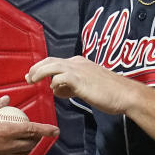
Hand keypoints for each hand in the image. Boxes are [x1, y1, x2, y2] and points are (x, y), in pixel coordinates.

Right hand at [0, 96, 58, 154]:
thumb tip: (6, 100)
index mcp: (2, 132)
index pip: (30, 130)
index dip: (45, 130)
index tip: (55, 131)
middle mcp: (4, 146)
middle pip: (29, 144)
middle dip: (38, 139)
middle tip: (40, 132)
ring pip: (22, 154)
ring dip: (29, 148)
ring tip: (28, 141)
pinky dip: (17, 154)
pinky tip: (13, 148)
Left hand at [26, 55, 140, 113]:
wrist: (126, 94)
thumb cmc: (110, 92)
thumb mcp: (86, 87)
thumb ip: (71, 86)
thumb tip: (57, 90)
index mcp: (79, 63)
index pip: (55, 62)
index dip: (42, 68)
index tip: (33, 76)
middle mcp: (77, 63)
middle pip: (50, 60)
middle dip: (36, 68)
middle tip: (28, 78)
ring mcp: (79, 70)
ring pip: (52, 66)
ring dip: (39, 72)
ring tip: (32, 80)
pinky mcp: (81, 80)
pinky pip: (61, 78)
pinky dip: (55, 83)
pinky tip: (57, 91)